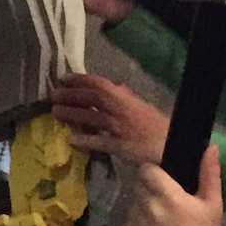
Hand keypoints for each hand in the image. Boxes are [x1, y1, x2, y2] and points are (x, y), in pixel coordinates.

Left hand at [50, 73, 169, 165]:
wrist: (172, 144)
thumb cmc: (157, 125)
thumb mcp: (141, 106)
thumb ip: (126, 97)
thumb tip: (116, 86)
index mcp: (126, 97)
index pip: (99, 83)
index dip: (80, 79)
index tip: (64, 78)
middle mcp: (121, 109)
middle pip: (92, 98)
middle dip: (71, 95)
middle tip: (53, 95)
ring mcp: (120, 128)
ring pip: (92, 118)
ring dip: (72, 114)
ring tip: (55, 113)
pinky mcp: (121, 147)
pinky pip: (100, 142)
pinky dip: (85, 140)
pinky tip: (71, 140)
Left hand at [123, 146, 224, 225]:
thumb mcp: (213, 204)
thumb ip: (209, 173)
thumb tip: (210, 146)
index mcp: (168, 195)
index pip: (147, 170)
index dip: (155, 174)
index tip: (166, 182)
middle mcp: (148, 206)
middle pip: (140, 186)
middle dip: (151, 191)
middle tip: (167, 204)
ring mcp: (135, 224)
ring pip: (134, 204)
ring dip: (144, 208)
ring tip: (162, 223)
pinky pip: (129, 223)